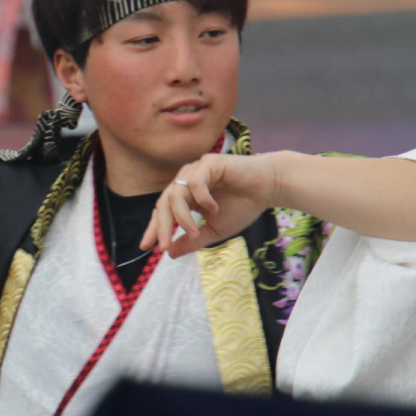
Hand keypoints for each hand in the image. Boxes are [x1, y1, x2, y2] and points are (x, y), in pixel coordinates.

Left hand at [140, 153, 281, 258]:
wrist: (269, 188)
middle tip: (163, 246)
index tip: (146, 247)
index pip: (164, 211)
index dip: (154, 228)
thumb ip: (193, 240)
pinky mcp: (209, 162)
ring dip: (182, 216)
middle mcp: (187, 181)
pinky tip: (212, 209)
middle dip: (162, 226)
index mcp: (187, 195)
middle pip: (164, 203)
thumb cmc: (243, 206)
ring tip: (193, 231)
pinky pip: (195, 181)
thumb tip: (170, 253)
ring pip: (176, 193)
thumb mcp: (215, 230)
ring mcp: (197, 170)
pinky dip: (201, 198)